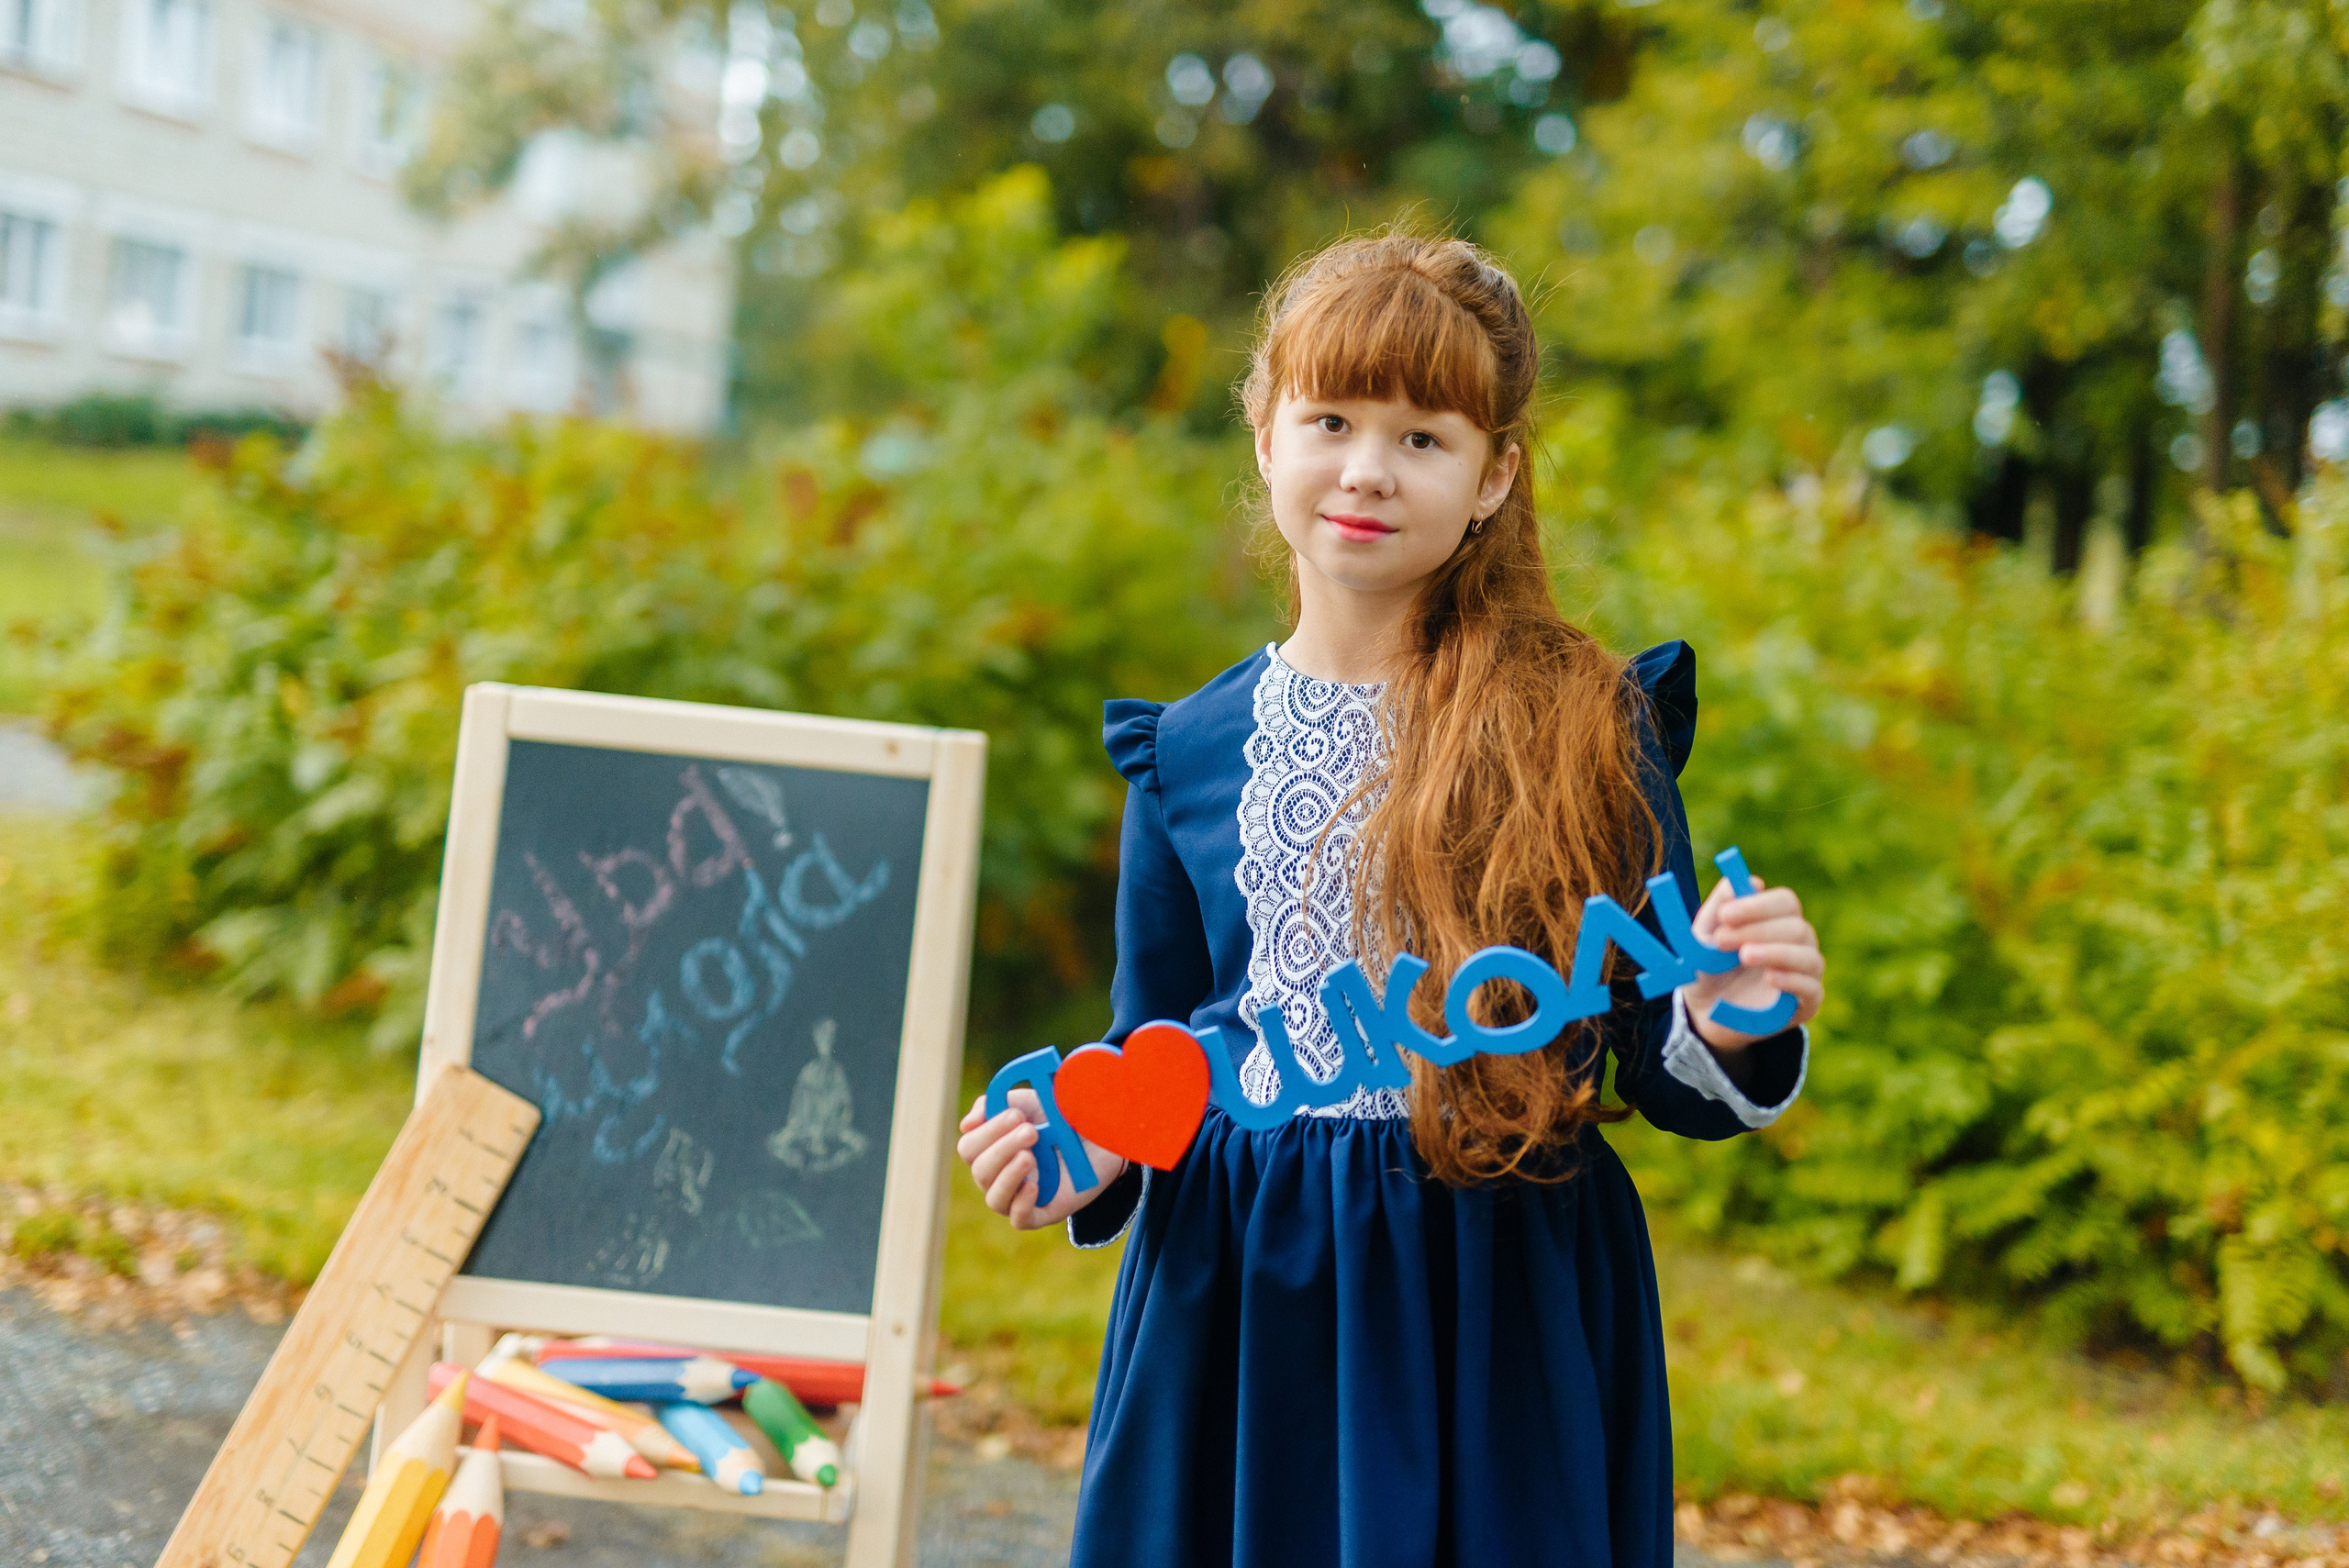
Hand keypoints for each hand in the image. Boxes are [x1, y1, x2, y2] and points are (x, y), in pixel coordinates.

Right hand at [956, 1090, 1127, 1230]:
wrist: (1099, 1134)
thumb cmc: (1058, 1117)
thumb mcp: (1028, 1102)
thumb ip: (995, 1104)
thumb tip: (967, 1125)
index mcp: (991, 1148)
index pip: (969, 1148)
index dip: (987, 1132)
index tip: (1016, 1114)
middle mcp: (1000, 1175)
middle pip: (980, 1172)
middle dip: (1002, 1149)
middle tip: (1031, 1131)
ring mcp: (1020, 1195)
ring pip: (995, 1199)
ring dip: (1008, 1176)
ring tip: (1030, 1156)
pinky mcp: (1043, 1212)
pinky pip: (1020, 1219)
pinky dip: (1021, 1205)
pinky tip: (1034, 1186)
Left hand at [1683, 873, 1824, 1049]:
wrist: (1705, 1012)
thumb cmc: (1708, 967)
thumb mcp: (1703, 937)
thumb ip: (1720, 907)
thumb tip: (1751, 880)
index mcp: (1778, 921)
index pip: (1785, 902)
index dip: (1757, 906)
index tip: (1726, 915)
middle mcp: (1798, 944)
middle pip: (1796, 926)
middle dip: (1758, 930)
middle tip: (1722, 940)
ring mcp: (1806, 973)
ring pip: (1808, 955)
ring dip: (1775, 952)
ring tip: (1744, 956)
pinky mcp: (1807, 1004)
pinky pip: (1812, 988)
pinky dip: (1792, 980)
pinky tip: (1770, 977)